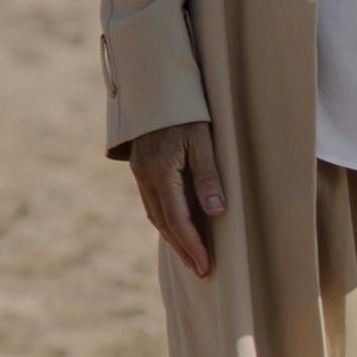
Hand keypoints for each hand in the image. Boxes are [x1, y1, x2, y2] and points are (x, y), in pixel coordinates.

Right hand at [116, 120, 225, 281]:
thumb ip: (208, 176)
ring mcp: (139, 171)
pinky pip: (152, 201)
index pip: (177, 219)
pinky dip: (166, 219)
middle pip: (163, 222)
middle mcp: (144, 175)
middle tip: (200, 270)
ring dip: (173, 237)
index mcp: (159, 170)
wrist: (155, 86)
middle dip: (182, 248)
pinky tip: (177, 227)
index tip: (206, 266)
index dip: (192, 245)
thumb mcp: (203, 140)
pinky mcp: (141, 167)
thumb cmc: (185, 111)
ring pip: (155, 213)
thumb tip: (216, 213)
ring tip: (191, 255)